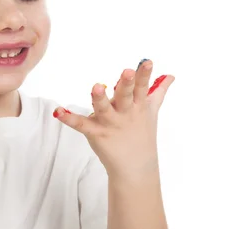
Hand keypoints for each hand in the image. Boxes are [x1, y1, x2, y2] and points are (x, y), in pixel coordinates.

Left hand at [53, 59, 173, 178]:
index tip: (146, 61)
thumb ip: (158, 91)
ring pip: (104, 109)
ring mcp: (110, 124)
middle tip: (127, 71)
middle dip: (126, 84)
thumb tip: (170, 75)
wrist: (136, 168)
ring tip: (96, 86)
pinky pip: (81, 125)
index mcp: (138, 106)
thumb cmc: (142, 133)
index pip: (142, 88)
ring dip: (100, 98)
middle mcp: (125, 113)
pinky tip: (58, 111)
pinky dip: (69, 119)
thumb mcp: (151, 111)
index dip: (144, 75)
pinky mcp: (96, 134)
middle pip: (126, 96)